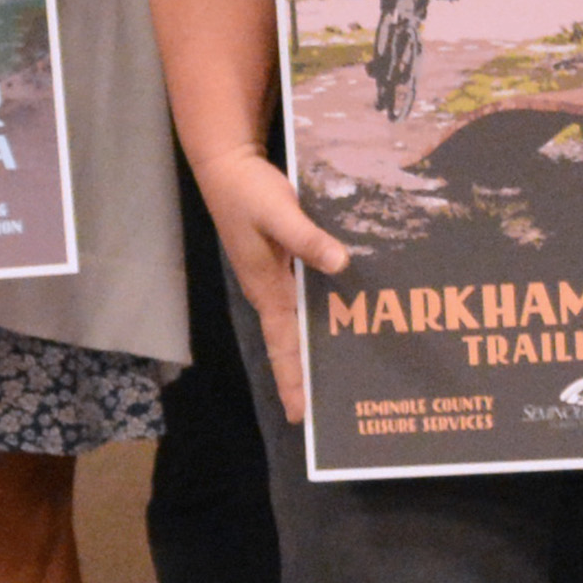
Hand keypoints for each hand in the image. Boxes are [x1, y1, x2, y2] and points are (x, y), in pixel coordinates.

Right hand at [192, 148, 346, 415]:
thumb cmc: (247, 193)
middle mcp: (273, 291)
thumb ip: (306, 238)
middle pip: (294, 343)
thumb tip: (340, 264)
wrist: (228, 166)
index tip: (302, 416)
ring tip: (354, 368)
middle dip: (312, 375)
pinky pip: (310, 294)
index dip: (292, 381)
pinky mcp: (286, 261)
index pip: (282, 347)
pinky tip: (352, 310)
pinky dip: (328, 307)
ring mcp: (279, 277)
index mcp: (266, 289)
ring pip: (304, 321)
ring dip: (322, 344)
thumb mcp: (277, 211)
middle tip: (340, 405)